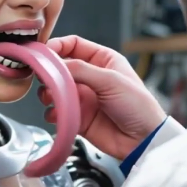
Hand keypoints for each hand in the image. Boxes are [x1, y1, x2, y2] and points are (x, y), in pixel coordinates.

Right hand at [41, 35, 165, 160]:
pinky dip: (53, 113)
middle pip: (60, 68)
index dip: (57, 46)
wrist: (142, 140)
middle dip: (49, 72)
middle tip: (43, 78)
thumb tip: (55, 64)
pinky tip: (58, 115)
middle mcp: (90, 77)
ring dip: (49, 93)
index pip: (73, 45)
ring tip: (51, 98)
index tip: (43, 54)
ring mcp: (83, 98)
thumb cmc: (137, 106)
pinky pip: (58, 112)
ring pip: (55, 90)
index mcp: (102, 60)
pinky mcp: (77, 117)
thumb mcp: (111, 80)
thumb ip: (82, 70)